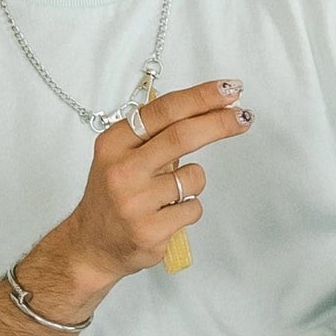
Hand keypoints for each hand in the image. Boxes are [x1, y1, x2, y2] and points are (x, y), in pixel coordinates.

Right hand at [41, 79, 253, 299]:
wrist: (91, 246)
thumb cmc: (114, 194)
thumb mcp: (121, 155)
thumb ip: (157, 133)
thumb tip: (211, 109)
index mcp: (114, 143)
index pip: (164, 111)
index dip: (201, 97)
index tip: (229, 89)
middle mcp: (122, 170)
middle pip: (183, 136)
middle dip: (220, 123)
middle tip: (244, 117)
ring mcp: (135, 202)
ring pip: (194, 177)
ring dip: (194, 181)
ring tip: (169, 193)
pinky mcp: (150, 231)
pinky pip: (193, 208)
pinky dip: (189, 208)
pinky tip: (166, 215)